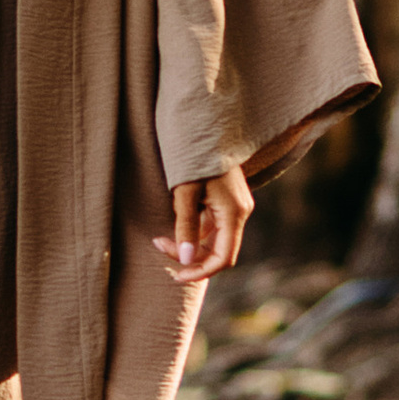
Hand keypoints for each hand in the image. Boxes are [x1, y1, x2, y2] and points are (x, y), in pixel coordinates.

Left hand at [157, 161, 251, 282]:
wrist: (203, 124)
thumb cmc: (193, 156)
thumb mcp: (184, 193)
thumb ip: (186, 227)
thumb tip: (187, 260)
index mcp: (234, 213)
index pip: (223, 258)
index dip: (200, 271)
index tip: (175, 275)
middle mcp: (240, 212)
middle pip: (218, 250)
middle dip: (189, 255)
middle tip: (158, 244)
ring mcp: (234, 206)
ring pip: (213, 238)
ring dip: (188, 242)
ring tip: (160, 236)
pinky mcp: (226, 199)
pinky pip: (211, 224)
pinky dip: (193, 229)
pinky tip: (173, 221)